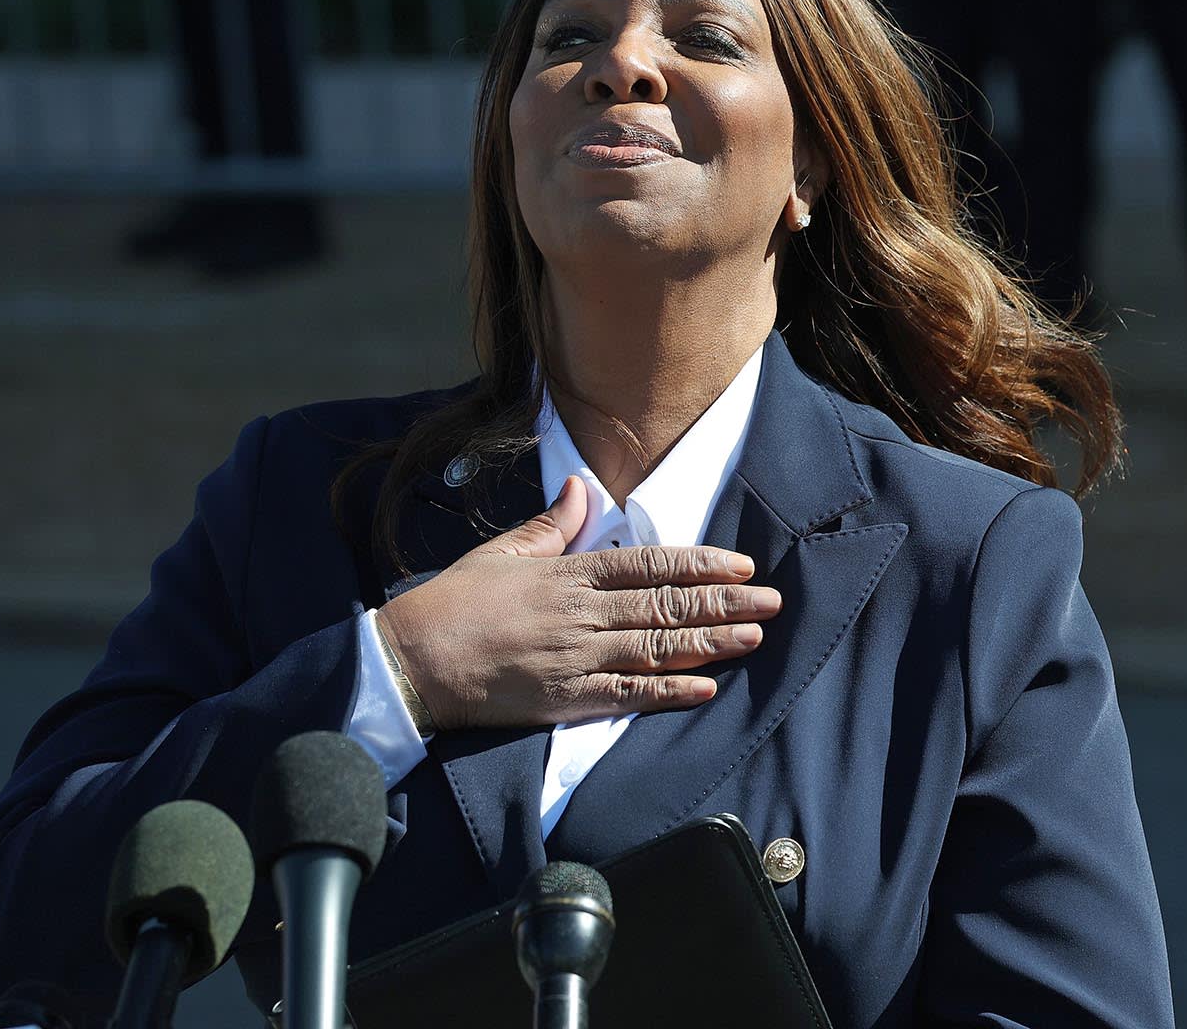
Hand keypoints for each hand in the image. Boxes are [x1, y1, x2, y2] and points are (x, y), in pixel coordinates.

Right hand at [375, 476, 778, 730]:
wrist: (414, 660)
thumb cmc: (455, 602)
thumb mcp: (503, 552)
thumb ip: (553, 524)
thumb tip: (585, 486)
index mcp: (567, 573)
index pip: (647, 564)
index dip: (698, 564)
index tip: (740, 564)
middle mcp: (579, 614)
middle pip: (664, 605)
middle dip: (723, 602)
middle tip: (771, 600)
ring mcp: (575, 658)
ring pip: (656, 647)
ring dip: (710, 642)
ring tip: (754, 636)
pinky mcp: (565, 699)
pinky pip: (626, 694)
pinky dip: (667, 691)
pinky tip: (705, 687)